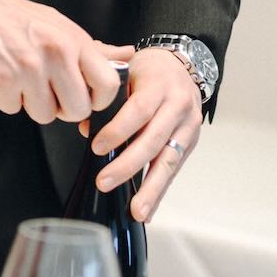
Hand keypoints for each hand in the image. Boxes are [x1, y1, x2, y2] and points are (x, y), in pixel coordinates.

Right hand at [0, 0, 121, 123]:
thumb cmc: (17, 16)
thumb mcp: (61, 26)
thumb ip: (94, 49)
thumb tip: (127, 56)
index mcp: (74, 40)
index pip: (108, 84)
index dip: (99, 101)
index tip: (86, 98)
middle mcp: (56, 53)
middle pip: (77, 109)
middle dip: (63, 108)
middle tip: (49, 90)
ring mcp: (29, 68)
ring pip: (45, 116)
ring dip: (33, 104)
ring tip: (23, 79)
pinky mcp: (2, 80)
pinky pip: (14, 110)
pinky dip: (8, 99)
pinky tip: (4, 77)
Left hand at [88, 47, 203, 222]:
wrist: (183, 65)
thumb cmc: (149, 69)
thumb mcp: (127, 69)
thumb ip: (106, 96)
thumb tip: (85, 127)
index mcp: (159, 85)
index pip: (138, 110)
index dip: (118, 130)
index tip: (97, 148)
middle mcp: (178, 106)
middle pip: (153, 140)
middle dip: (128, 165)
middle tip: (104, 182)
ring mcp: (188, 126)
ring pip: (168, 160)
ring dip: (151, 189)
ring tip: (137, 211)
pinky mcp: (191, 142)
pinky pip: (174, 169)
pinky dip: (160, 190)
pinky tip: (148, 210)